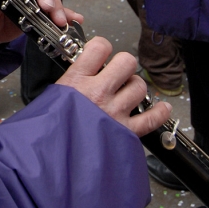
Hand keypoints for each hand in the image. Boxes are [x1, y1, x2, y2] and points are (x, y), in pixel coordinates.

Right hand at [56, 36, 171, 135]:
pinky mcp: (125, 132)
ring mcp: (114, 112)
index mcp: (77, 81)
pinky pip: (151, 118)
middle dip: (123, 66)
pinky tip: (161, 108)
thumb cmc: (47, 132)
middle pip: (126, 62)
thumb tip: (79, 75)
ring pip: (140, 86)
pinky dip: (159, 112)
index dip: (102, 47)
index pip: (99, 47)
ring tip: (126, 93)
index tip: (101, 53)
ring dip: (134, 88)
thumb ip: (68, 84)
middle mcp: (99, 93)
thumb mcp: (50, 99)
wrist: (51, 160)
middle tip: (116, 74)